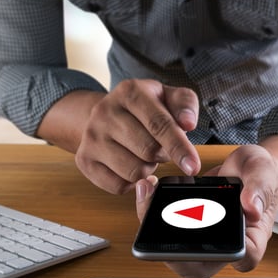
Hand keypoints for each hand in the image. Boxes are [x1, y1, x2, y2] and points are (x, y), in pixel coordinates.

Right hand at [74, 79, 201, 193]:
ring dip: (148, 169)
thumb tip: (188, 123)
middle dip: (163, 155)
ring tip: (144, 155)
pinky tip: (131, 165)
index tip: (193, 167)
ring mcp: (91, 137)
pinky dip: (131, 182)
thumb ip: (185, 104)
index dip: (179, 148)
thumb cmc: (145, 108)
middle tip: (160, 147)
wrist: (105, 114)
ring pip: (134, 172)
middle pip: (148, 151)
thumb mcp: (167, 97)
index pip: (159, 124)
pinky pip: (118, 186)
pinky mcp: (84, 160)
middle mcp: (105, 112)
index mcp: (129, 92)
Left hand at [135, 145, 277, 277]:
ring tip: (148, 196)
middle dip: (173, 252)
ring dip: (155, 229)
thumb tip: (251, 207)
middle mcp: (226, 244)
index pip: (244, 258)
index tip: (212, 231)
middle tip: (157, 222)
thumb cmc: (260, 173)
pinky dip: (152, 212)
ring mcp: (206, 239)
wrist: (244, 167)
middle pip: (200, 267)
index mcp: (252, 237)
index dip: (227, 255)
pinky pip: (167, 231)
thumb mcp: (263, 170)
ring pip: (177, 251)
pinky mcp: (188, 228)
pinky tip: (148, 190)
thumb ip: (259, 187)